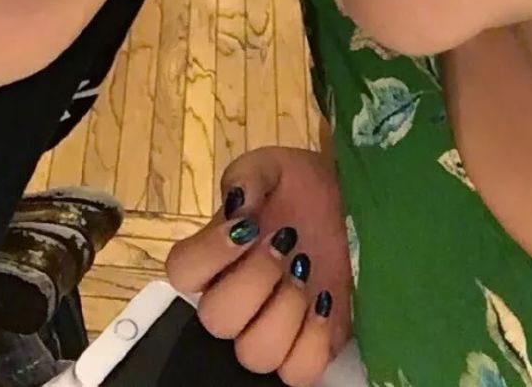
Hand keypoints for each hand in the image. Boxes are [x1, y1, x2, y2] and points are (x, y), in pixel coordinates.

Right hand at [166, 146, 351, 385]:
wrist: (351, 203)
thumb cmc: (302, 186)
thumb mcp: (271, 166)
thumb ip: (247, 177)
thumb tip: (239, 207)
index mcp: (215, 255)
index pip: (181, 272)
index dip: (210, 254)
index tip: (249, 227)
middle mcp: (234, 298)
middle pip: (216, 320)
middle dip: (255, 280)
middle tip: (287, 245)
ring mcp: (270, 328)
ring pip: (255, 354)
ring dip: (285, 311)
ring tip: (307, 273)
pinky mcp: (308, 348)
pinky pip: (298, 373)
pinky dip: (313, 341)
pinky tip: (324, 302)